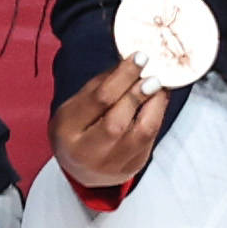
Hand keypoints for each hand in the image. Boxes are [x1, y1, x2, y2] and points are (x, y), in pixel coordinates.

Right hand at [49, 57, 169, 194]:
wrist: (81, 170)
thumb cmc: (78, 130)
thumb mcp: (77, 106)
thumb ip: (101, 85)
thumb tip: (130, 63)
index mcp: (68, 130)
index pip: (99, 100)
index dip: (122, 77)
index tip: (140, 58)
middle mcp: (87, 151)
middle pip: (118, 120)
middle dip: (139, 94)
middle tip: (153, 76)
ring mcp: (112, 164)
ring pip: (141, 132)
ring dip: (155, 105)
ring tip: (159, 88)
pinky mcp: (133, 167)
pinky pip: (150, 139)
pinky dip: (156, 117)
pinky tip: (157, 103)